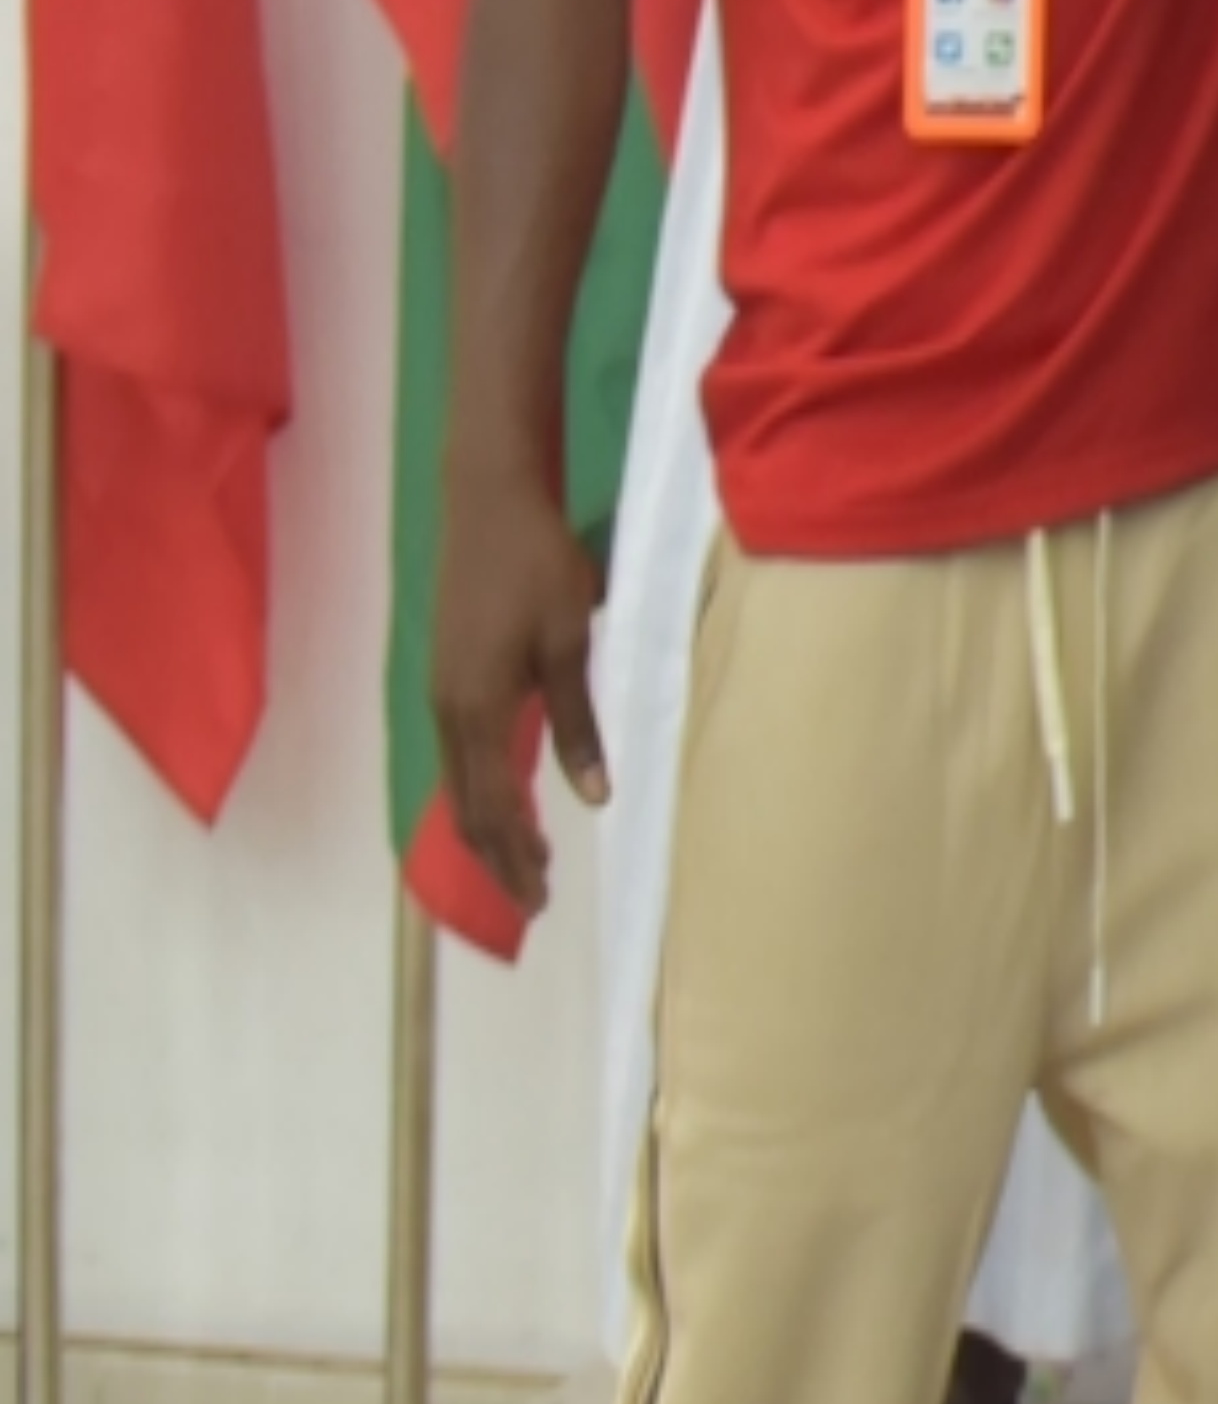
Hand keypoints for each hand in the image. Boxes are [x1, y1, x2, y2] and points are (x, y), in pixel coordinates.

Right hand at [424, 467, 608, 919]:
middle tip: (535, 898)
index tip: (543, 897)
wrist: (487, 504)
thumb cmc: (538, 567)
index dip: (517, 856)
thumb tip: (592, 797)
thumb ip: (577, 722)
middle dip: (499, 857)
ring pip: (457, 784)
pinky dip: (479, 790)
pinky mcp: (445, 676)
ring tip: (526, 857)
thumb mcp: (568, 642)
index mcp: (477, 710)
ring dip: (488, 827)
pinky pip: (456, 755)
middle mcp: (447, 713)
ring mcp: (440, 694)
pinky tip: (506, 796)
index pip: (494, 809)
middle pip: (466, 809)